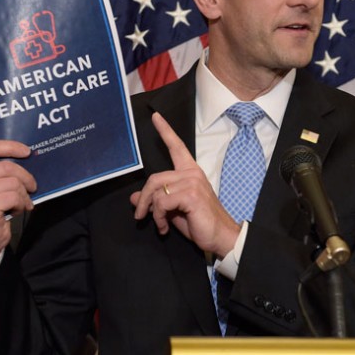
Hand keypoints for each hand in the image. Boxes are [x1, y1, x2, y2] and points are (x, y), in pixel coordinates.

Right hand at [0, 140, 35, 272]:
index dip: (10, 147)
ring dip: (23, 195)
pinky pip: (14, 197)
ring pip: (14, 183)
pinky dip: (21, 204)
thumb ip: (0, 169)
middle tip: (31, 188)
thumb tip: (26, 157)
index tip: (26, 152)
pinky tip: (15, 210)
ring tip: (19, 203)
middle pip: (7, 167)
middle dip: (25, 178)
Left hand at [130, 112, 240, 257]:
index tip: (155, 116)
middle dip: (143, 199)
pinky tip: (165, 227)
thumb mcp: (172, 210)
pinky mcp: (190, 194)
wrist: (220, 237)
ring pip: (156, 191)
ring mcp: (192, 182)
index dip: (165, 131)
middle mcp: (191, 173)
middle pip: (154, 178)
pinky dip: (159, 217)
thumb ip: (156, 201)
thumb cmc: (199, 223)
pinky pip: (161, 202)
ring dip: (152, 212)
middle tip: (139, 216)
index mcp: (190, 172)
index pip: (176, 147)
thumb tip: (134, 197)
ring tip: (159, 225)